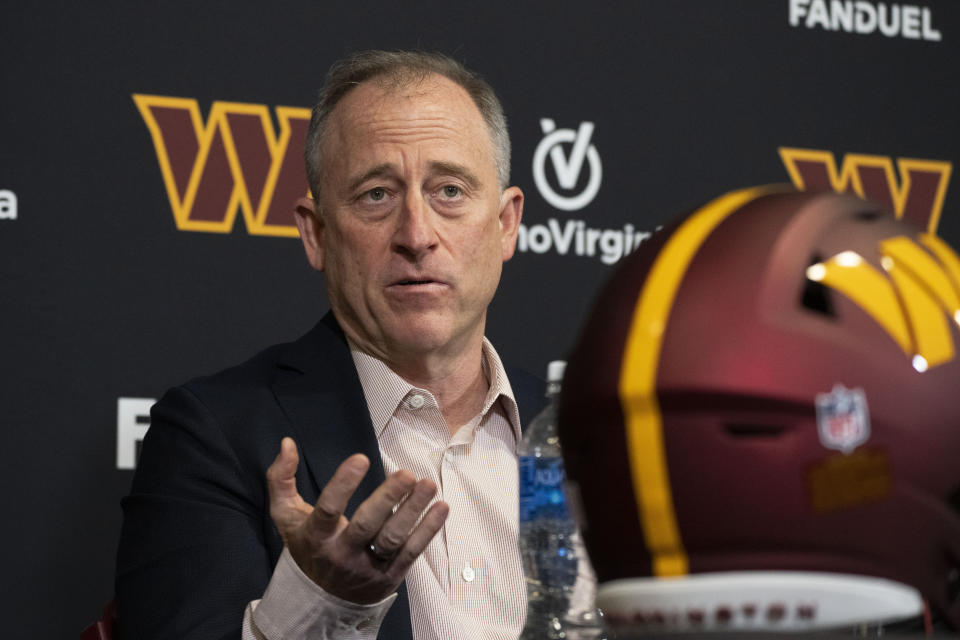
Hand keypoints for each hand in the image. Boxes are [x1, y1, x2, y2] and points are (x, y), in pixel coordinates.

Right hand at [266, 437, 448, 603]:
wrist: (321, 600)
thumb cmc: (308, 546)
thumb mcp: (286, 516)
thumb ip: (280, 479)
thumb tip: (288, 443)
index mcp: (317, 537)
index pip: (329, 510)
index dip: (343, 485)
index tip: (361, 458)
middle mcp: (343, 554)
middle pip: (367, 526)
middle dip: (388, 499)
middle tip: (406, 474)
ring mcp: (368, 567)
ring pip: (393, 539)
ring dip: (413, 511)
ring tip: (428, 484)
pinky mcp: (390, 575)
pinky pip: (411, 553)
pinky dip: (427, 530)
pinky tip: (441, 507)